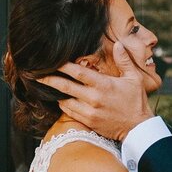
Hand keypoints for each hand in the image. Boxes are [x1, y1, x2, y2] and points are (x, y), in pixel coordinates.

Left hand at [37, 42, 153, 140]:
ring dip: (54, 92)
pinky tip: (58, 98)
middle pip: (65, 86)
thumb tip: (118, 44)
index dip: (63, 65)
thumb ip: (124, 60)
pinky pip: (69, 112)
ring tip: (44, 85)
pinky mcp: (88, 122)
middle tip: (34, 73)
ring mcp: (89, 111)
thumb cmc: (136, 101)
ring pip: (64, 100)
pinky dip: (62, 104)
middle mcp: (93, 98)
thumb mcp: (134, 78)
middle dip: (48, 79)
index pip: (78, 72)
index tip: (51, 59)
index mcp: (103, 85)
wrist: (138, 128)